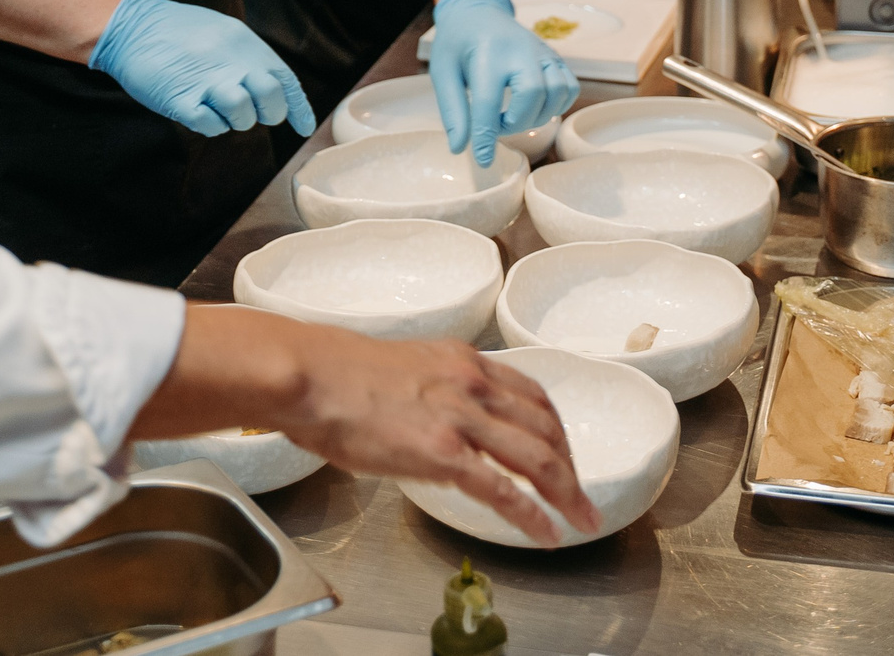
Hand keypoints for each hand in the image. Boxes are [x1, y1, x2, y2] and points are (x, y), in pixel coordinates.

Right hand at [89, 0, 313, 137]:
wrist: (133, 27)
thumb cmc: (180, 30)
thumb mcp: (224, 32)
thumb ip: (249, 57)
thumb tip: (270, 88)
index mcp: (246, 45)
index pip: (286, 81)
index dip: (299, 108)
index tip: (303, 128)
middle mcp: (232, 63)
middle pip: (271, 100)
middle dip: (268, 114)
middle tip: (252, 112)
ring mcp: (207, 83)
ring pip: (243, 116)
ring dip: (235, 120)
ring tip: (217, 107)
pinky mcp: (181, 100)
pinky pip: (210, 126)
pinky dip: (209, 125)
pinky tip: (197, 110)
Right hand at [274, 332, 599, 543]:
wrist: (313, 376)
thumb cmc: (340, 375)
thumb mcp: (407, 369)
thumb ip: (438, 392)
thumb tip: (442, 423)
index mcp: (465, 363)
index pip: (532, 396)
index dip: (556, 431)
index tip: (563, 454)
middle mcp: (473, 385)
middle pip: (545, 427)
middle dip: (571, 467)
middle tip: (580, 497)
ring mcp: (461, 418)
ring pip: (537, 457)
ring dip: (567, 492)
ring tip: (581, 519)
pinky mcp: (443, 452)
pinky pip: (502, 488)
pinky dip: (531, 513)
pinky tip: (544, 531)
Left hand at [428, 0, 578, 165]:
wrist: (477, 11)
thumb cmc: (457, 43)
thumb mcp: (442, 72)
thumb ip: (452, 110)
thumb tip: (460, 147)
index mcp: (487, 53)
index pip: (489, 101)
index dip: (486, 135)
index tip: (482, 160)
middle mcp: (520, 49)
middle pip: (532, 94)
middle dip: (516, 122)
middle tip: (496, 125)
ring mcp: (542, 52)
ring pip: (557, 92)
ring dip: (537, 116)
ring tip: (513, 117)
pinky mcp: (554, 57)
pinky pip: (570, 88)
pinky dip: (557, 105)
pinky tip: (534, 108)